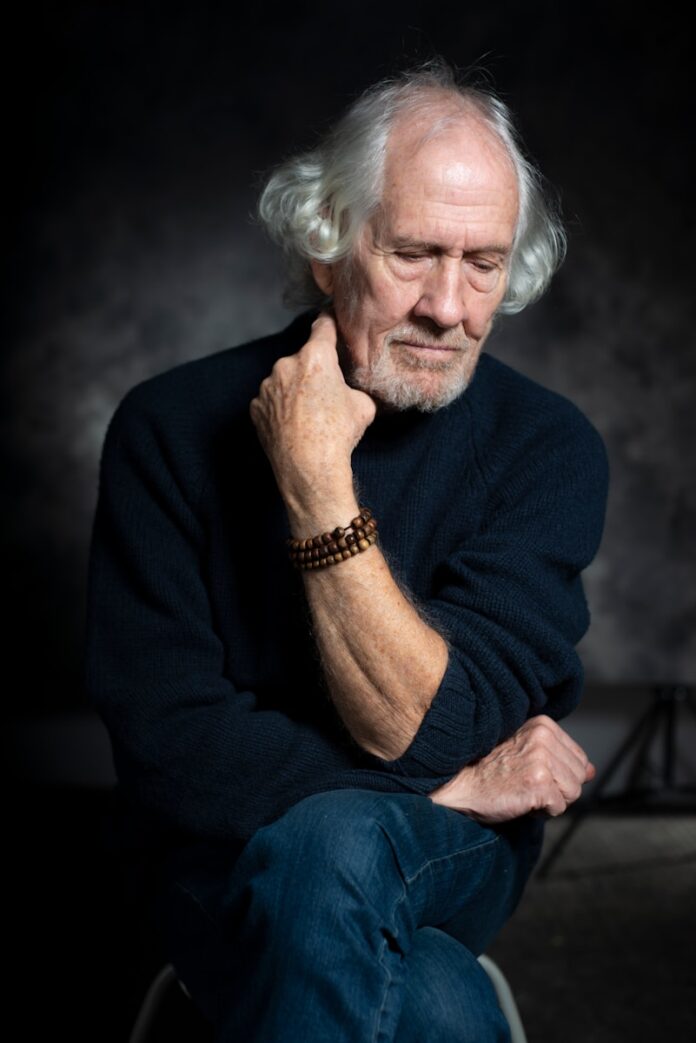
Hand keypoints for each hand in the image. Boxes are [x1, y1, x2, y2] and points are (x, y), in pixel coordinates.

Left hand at [249, 312, 375, 528]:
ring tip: (309, 416)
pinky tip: (293, 425)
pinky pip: (271, 400)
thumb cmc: (338, 435)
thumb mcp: (364, 406)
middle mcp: (286, 364)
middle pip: (304, 358)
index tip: (329, 319)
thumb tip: (352, 389)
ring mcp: (267, 386)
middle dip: (314, 371)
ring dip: (295, 390)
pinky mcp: (256, 407)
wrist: (309, 469)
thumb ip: (355, 388)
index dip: (329, 322)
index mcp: (316, 357)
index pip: (323, 325)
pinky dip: (281, 408)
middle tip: (326, 395)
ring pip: (285, 380)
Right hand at [428, 715, 594, 821]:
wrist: (460, 783)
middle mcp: (544, 737)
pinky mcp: (538, 783)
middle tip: (524, 784)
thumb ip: (561, 758)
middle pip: (578, 778)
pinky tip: (520, 800)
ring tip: (522, 791)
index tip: (530, 773)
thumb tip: (591, 771)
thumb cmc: (489, 769)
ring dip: (550, 801)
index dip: (558, 775)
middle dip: (556, 789)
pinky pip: (558, 808)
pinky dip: (541, 812)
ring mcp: (541, 759)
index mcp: (543, 724)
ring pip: (572, 793)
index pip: (579, 759)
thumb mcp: (527, 753)